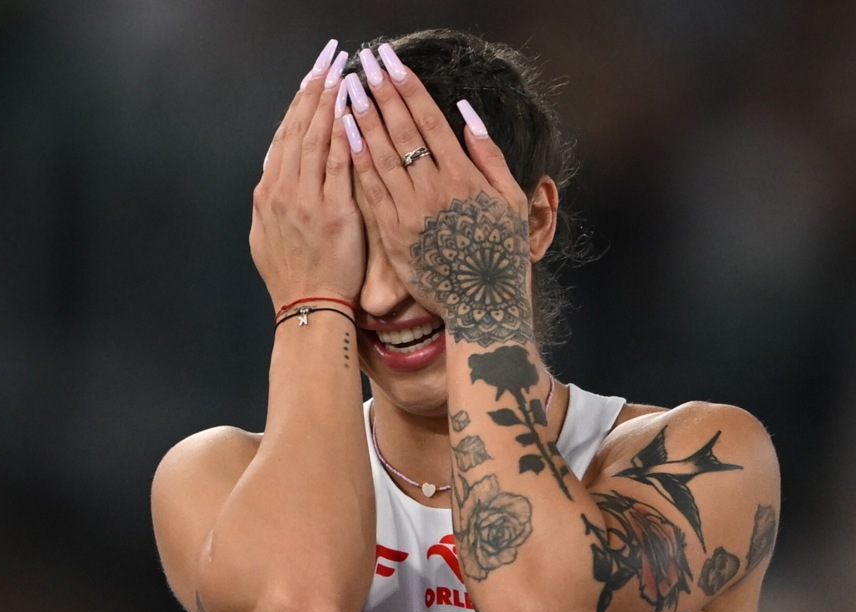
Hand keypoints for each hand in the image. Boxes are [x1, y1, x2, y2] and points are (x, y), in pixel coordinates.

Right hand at [250, 40, 363, 311]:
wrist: (307, 307)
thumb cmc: (295, 276)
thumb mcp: (267, 234)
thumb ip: (273, 199)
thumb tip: (276, 168)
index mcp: (267, 194)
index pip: (283, 137)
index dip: (298, 104)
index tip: (311, 77)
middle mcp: (281, 191)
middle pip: (297, 129)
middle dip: (313, 89)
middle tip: (328, 59)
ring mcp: (305, 200)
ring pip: (315, 139)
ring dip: (328, 102)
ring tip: (341, 72)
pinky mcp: (331, 212)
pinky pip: (337, 165)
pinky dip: (343, 134)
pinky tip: (352, 110)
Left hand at [345, 44, 534, 345]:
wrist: (483, 305)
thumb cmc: (501, 252)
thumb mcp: (509, 200)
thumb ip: (489, 155)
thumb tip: (466, 114)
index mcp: (464, 177)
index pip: (429, 120)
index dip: (407, 87)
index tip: (391, 62)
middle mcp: (434, 190)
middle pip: (402, 131)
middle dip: (381, 92)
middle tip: (364, 63)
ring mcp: (410, 212)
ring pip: (381, 156)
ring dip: (363, 118)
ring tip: (350, 89)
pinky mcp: (393, 233)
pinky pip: (371, 190)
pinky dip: (358, 160)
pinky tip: (345, 134)